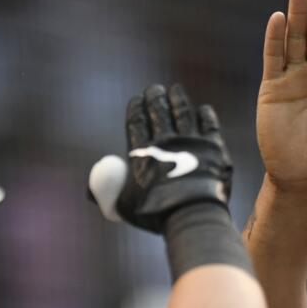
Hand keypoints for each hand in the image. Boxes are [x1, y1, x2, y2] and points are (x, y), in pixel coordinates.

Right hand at [89, 83, 231, 232]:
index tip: (137, 99)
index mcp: (143, 152)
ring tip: (175, 89)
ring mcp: (192, 142)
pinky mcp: (214, 148)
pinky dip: (205, 115)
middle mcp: (167, 142)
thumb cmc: (156, 215)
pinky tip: (203, 110)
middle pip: (159, 111)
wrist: (193, 218)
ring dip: (178, 98)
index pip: (137, 121)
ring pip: (183, 112)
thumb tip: (91, 188)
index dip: (136, 108)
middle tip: (155, 89)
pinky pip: (209, 124)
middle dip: (155, 97)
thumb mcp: (123, 207)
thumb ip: (106, 194)